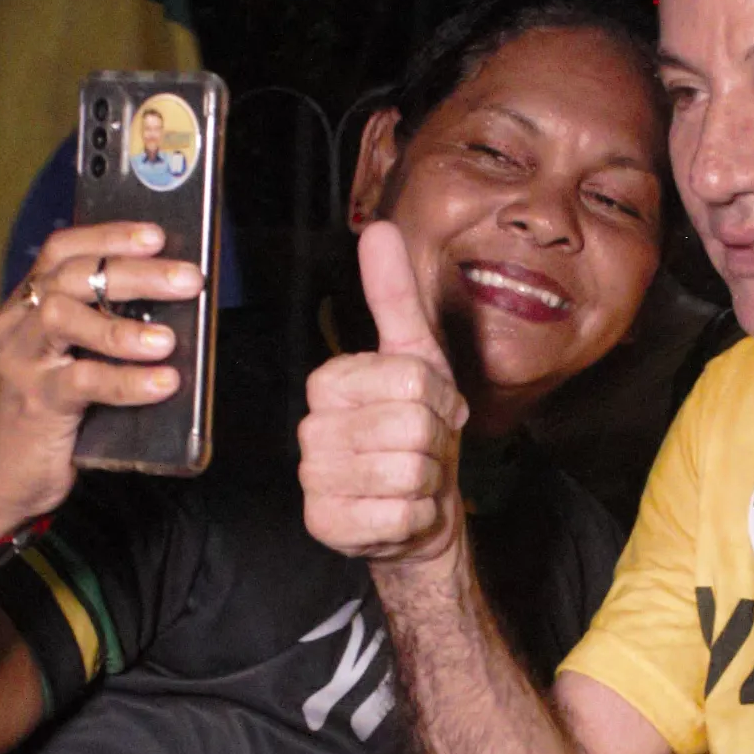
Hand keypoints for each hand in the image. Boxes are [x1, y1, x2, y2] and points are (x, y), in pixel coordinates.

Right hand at [0, 223, 199, 542]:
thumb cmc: (46, 414)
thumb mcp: (69, 362)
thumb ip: (104, 333)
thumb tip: (174, 313)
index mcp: (26, 306)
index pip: (61, 251)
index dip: (108, 236)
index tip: (155, 233)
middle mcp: (16, 325)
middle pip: (71, 278)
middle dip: (133, 272)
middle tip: (187, 279)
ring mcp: (20, 362)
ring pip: (65, 319)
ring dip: (123, 327)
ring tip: (169, 339)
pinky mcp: (33, 403)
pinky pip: (81, 381)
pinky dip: (127, 380)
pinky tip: (163, 382)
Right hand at [298, 221, 467, 564]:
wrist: (418, 511)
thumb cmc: (418, 431)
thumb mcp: (418, 358)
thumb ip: (395, 297)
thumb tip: (377, 228)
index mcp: (329, 382)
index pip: (413, 378)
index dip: (442, 398)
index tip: (434, 409)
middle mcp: (311, 428)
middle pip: (413, 423)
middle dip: (437, 440)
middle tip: (424, 447)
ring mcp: (313, 480)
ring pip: (409, 470)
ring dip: (428, 479)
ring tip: (413, 477)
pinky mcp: (326, 525)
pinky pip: (401, 515)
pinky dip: (418, 517)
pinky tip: (402, 511)